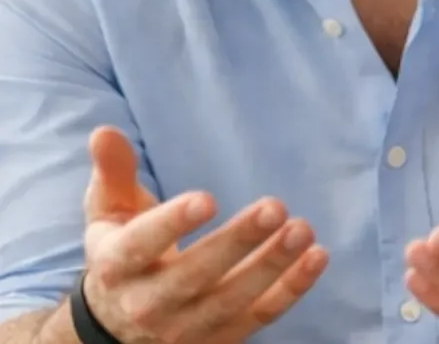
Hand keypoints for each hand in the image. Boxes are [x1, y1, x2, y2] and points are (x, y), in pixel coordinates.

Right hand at [81, 126, 328, 343]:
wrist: (116, 327)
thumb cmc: (121, 250)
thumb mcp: (108, 212)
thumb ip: (113, 172)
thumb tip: (104, 132)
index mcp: (117, 265)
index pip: (142, 246)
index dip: (173, 224)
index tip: (208, 199)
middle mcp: (148, 304)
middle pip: (195, 275)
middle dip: (237, 242)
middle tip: (275, 206)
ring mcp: (185, 329)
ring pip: (232, 300)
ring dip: (272, 265)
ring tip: (303, 229)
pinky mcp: (220, 339)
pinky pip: (260, 317)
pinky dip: (292, 289)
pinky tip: (317, 257)